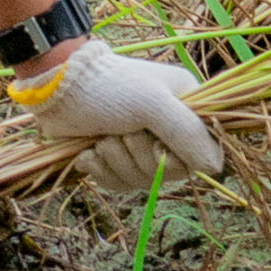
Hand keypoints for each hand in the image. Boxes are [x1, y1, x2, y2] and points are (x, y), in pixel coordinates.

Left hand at [11, 38, 226, 185]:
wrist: (56, 87)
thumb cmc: (107, 86)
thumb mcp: (152, 103)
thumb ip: (187, 132)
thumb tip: (214, 168)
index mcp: (187, 107)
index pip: (205, 154)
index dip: (180, 158)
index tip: (157, 143)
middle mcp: (170, 127)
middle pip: (171, 173)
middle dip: (139, 158)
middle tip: (121, 133)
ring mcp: (143, 144)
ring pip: (144, 181)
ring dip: (117, 163)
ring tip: (102, 139)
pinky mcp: (117, 157)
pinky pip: (121, 184)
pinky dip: (103, 171)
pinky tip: (90, 152)